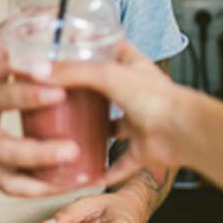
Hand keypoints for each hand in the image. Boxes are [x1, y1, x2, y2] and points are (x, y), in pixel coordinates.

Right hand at [0, 26, 81, 197]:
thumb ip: (24, 27)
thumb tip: (62, 10)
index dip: (21, 66)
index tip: (48, 65)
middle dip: (29, 102)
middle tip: (63, 98)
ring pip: (3, 154)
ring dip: (39, 158)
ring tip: (74, 156)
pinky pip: (8, 184)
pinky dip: (36, 188)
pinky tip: (64, 184)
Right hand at [50, 41, 190, 187]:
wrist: (181, 131)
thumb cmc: (156, 97)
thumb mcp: (107, 75)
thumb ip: (73, 73)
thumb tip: (40, 71)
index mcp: (133, 67)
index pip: (112, 50)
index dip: (93, 48)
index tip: (70, 51)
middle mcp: (136, 93)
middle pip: (107, 90)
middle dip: (86, 95)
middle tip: (59, 98)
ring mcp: (139, 121)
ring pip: (112, 128)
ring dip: (94, 133)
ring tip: (67, 135)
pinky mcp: (142, 148)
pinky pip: (121, 163)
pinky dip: (106, 170)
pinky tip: (87, 174)